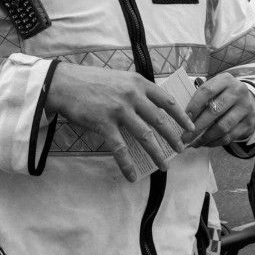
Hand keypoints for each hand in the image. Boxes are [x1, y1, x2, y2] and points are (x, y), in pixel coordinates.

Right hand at [44, 64, 193, 181]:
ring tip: (163, 166)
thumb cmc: (91, 81)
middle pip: (159, 120)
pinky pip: (120, 148)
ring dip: (156, 153)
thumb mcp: (120, 78)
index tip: (190, 127)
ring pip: (145, 136)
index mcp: (138, 83)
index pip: (167, 100)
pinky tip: (132, 176)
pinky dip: (127, 164)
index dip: (181, 115)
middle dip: (173, 138)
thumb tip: (151, 108)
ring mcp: (119, 110)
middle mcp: (132, 95)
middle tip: (181, 150)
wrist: (64, 83)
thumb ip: (136, 90)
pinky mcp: (104, 123)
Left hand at [182, 73, 254, 148]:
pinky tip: (205, 143)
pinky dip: (215, 142)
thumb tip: (181, 117)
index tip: (183, 119)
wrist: (250, 101)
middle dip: (197, 126)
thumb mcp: (216, 88)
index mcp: (225, 80)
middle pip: (214, 111)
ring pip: (222, 126)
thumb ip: (201, 98)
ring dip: (205, 137)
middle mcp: (238, 92)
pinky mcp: (249, 123)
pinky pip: (229, 137)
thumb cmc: (224, 95)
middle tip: (185, 137)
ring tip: (194, 143)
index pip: (206, 91)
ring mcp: (245, 108)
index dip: (194, 106)